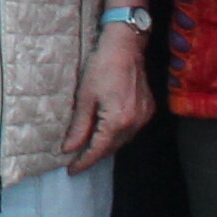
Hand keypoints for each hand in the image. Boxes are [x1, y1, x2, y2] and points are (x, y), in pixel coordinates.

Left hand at [67, 26, 157, 169]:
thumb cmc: (101, 66)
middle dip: (94, 155)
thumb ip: (79, 126)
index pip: (99, 150)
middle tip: (76, 160)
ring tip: (89, 148)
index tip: (71, 170)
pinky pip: (131, 130)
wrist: (125, 46)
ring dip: (106, 145)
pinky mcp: (148, 109)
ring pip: (123, 140)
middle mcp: (134, 123)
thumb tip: (69, 149)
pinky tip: (106, 132)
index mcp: (117, 121)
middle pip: (112, 148)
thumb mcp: (84, 97)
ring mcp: (144, 116)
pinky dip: (117, 134)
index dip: (84, 161)